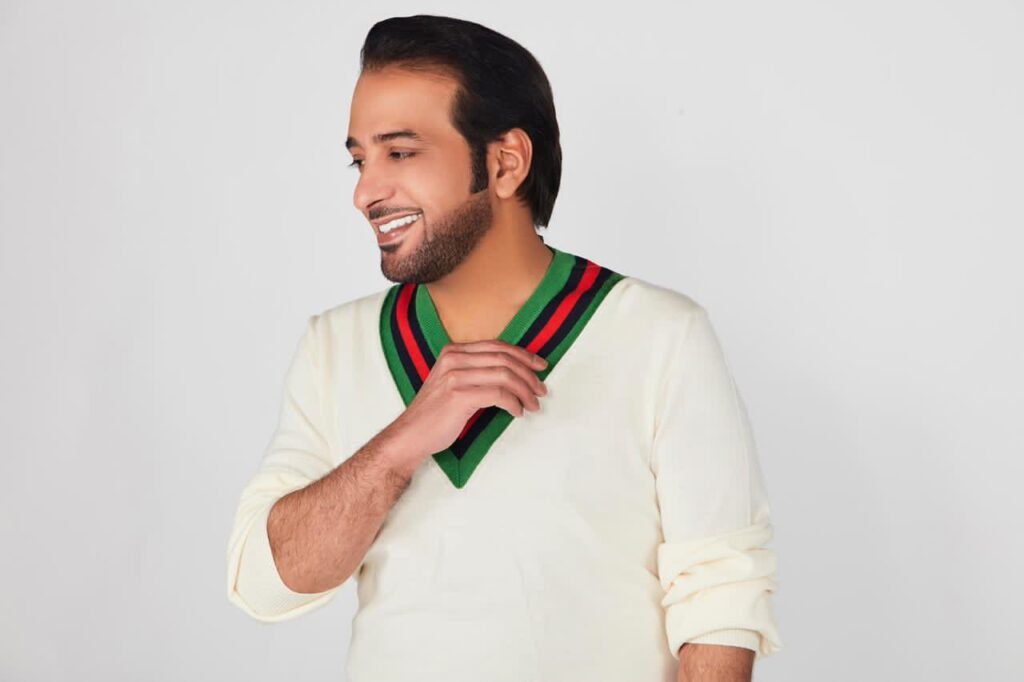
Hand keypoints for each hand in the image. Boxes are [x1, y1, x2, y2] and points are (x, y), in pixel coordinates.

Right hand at [386, 339, 548, 464]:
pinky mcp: (458, 396)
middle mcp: (453, 359)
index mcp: (453, 351)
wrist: (410, 435)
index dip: (523, 354)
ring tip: (533, 404)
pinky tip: (517, 412)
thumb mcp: (453, 382)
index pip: (497, 346)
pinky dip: (514, 403)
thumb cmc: (435, 413)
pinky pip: (499, 395)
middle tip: (541, 389)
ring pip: (505, 375)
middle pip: (504, 359)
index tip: (540, 366)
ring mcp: (455, 376)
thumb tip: (512, 372)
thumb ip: (475, 371)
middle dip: (529, 374)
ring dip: (525, 391)